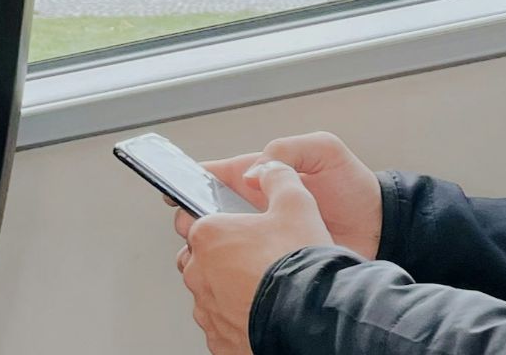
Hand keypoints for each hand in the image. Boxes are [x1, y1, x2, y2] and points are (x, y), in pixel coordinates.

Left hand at [175, 161, 334, 354]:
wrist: (311, 317)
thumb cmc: (299, 263)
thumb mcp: (297, 203)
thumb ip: (278, 177)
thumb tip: (269, 168)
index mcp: (208, 235)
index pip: (194, 221)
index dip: (218, 222)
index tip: (237, 228)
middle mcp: (199, 273)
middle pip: (199, 259)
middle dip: (220, 258)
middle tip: (254, 258)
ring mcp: (207, 310)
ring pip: (210, 294)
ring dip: (228, 290)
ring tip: (264, 288)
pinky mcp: (219, 339)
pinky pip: (222, 325)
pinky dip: (238, 319)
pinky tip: (262, 313)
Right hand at [203, 132, 381, 258]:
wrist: (381, 228)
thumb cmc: (355, 188)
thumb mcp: (325, 151)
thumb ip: (290, 149)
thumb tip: (255, 170)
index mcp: (262, 176)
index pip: (217, 176)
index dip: (191, 180)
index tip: (173, 189)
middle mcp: (258, 207)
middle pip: (210, 212)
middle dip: (194, 218)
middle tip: (195, 224)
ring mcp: (264, 236)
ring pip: (222, 242)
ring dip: (210, 246)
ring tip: (211, 249)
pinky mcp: (275, 261)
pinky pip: (244, 266)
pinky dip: (232, 269)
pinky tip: (232, 271)